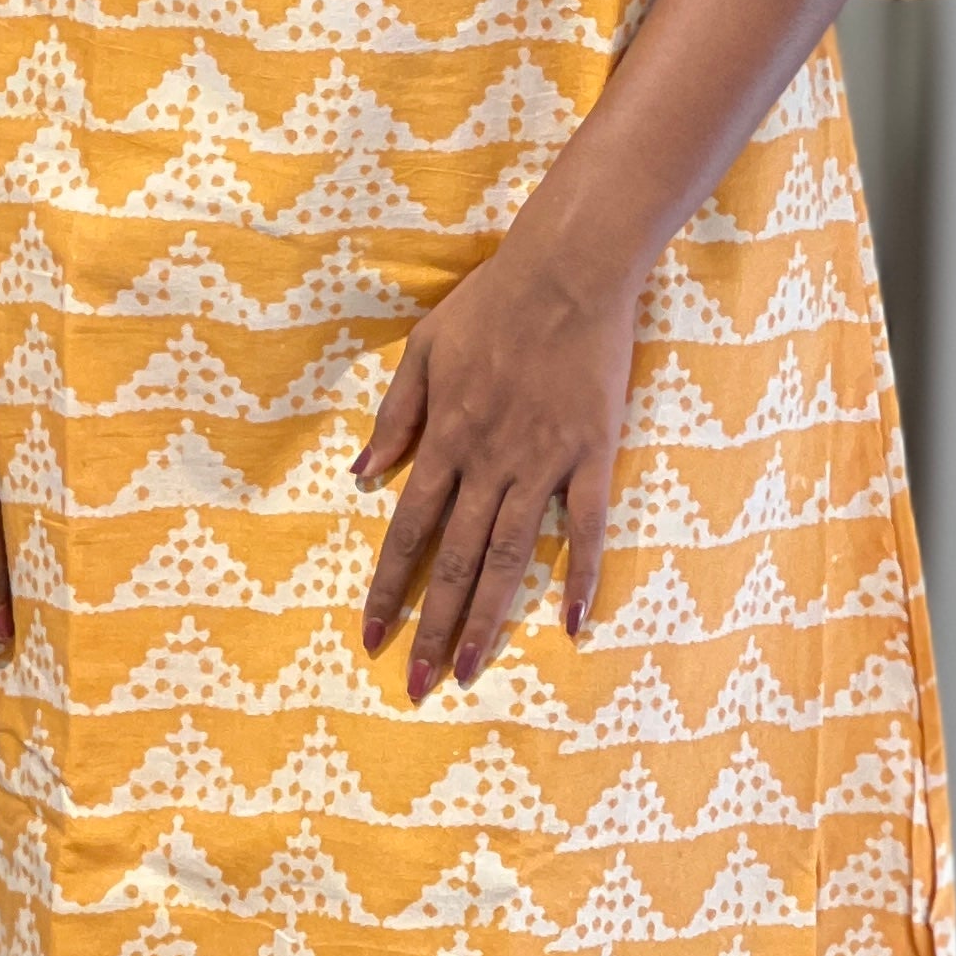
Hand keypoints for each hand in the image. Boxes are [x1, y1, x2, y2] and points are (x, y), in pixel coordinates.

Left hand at [354, 226, 637, 699]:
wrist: (569, 269)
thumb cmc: (493, 302)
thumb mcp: (423, 348)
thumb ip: (394, 416)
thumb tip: (361, 475)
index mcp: (444, 437)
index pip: (408, 529)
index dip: (388, 587)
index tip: (372, 637)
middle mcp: (489, 460)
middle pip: (455, 559)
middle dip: (434, 627)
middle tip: (419, 686)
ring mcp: (544, 461)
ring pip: (510, 556)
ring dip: (489, 619)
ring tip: (472, 671)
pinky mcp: (594, 454)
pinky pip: (589, 525)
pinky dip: (584, 574)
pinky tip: (576, 622)